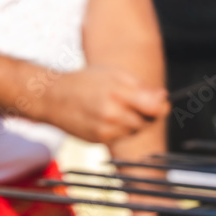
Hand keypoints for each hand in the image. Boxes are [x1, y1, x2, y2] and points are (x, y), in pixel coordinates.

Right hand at [34, 66, 168, 144]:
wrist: (51, 97)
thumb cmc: (84, 82)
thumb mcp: (113, 74)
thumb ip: (141, 87)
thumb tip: (164, 97)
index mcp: (118, 93)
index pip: (154, 108)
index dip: (161, 108)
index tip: (162, 105)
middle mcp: (112, 114)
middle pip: (146, 122)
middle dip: (145, 114)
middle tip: (131, 103)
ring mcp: (105, 130)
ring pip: (134, 131)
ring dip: (132, 123)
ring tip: (115, 109)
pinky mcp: (99, 140)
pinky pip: (120, 138)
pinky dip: (119, 130)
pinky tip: (106, 118)